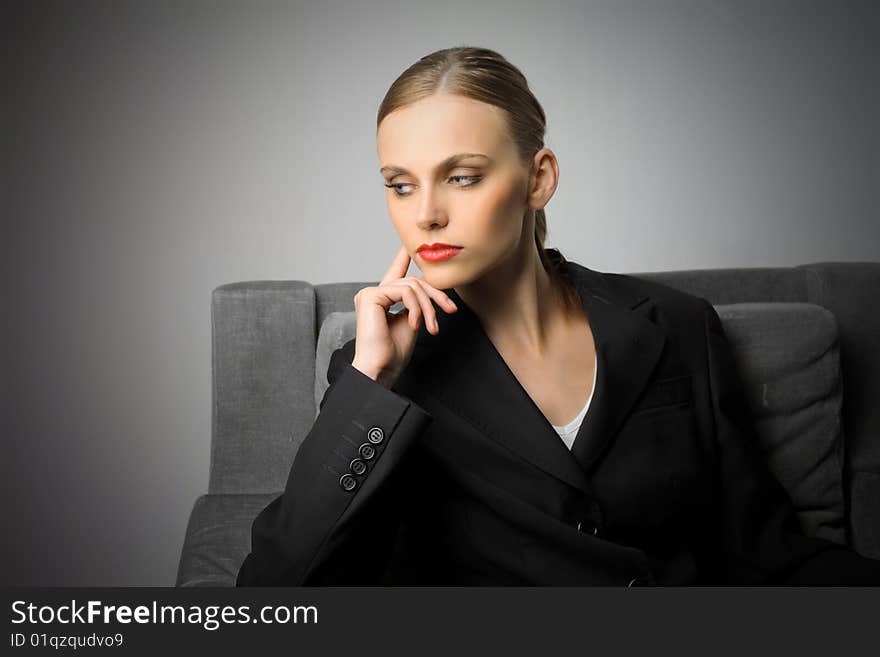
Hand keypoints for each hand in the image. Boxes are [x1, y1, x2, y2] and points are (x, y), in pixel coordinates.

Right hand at [350, 245, 457, 387]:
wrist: (381, 368)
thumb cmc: (394, 353)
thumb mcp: (412, 322)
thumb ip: (417, 304)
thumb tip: (428, 289)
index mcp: (382, 300)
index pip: (396, 274)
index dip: (403, 258)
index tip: (409, 246)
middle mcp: (374, 294)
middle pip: (413, 281)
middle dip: (435, 296)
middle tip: (450, 310)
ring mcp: (370, 293)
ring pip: (411, 286)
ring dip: (428, 306)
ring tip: (431, 327)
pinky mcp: (370, 296)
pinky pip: (404, 291)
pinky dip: (416, 307)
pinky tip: (415, 324)